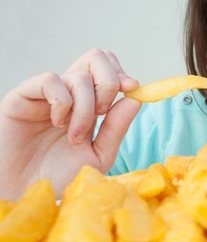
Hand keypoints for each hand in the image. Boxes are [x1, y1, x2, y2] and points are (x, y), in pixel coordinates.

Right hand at [0, 49, 141, 199]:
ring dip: (86, 108)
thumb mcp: (98, 155)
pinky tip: (58, 124)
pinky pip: (50, 80)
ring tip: (75, 136)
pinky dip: (63, 102)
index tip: (132, 87)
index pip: (108, 69)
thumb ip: (117, 128)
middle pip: (95, 58)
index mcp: (89, 104)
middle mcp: (70, 94)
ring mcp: (47, 94)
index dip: (122, 73)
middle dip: (109, 81)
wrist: (25, 195)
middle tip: (103, 112)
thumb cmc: (59, 177)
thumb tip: (136, 98)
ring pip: (78, 76)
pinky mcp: (23, 97)